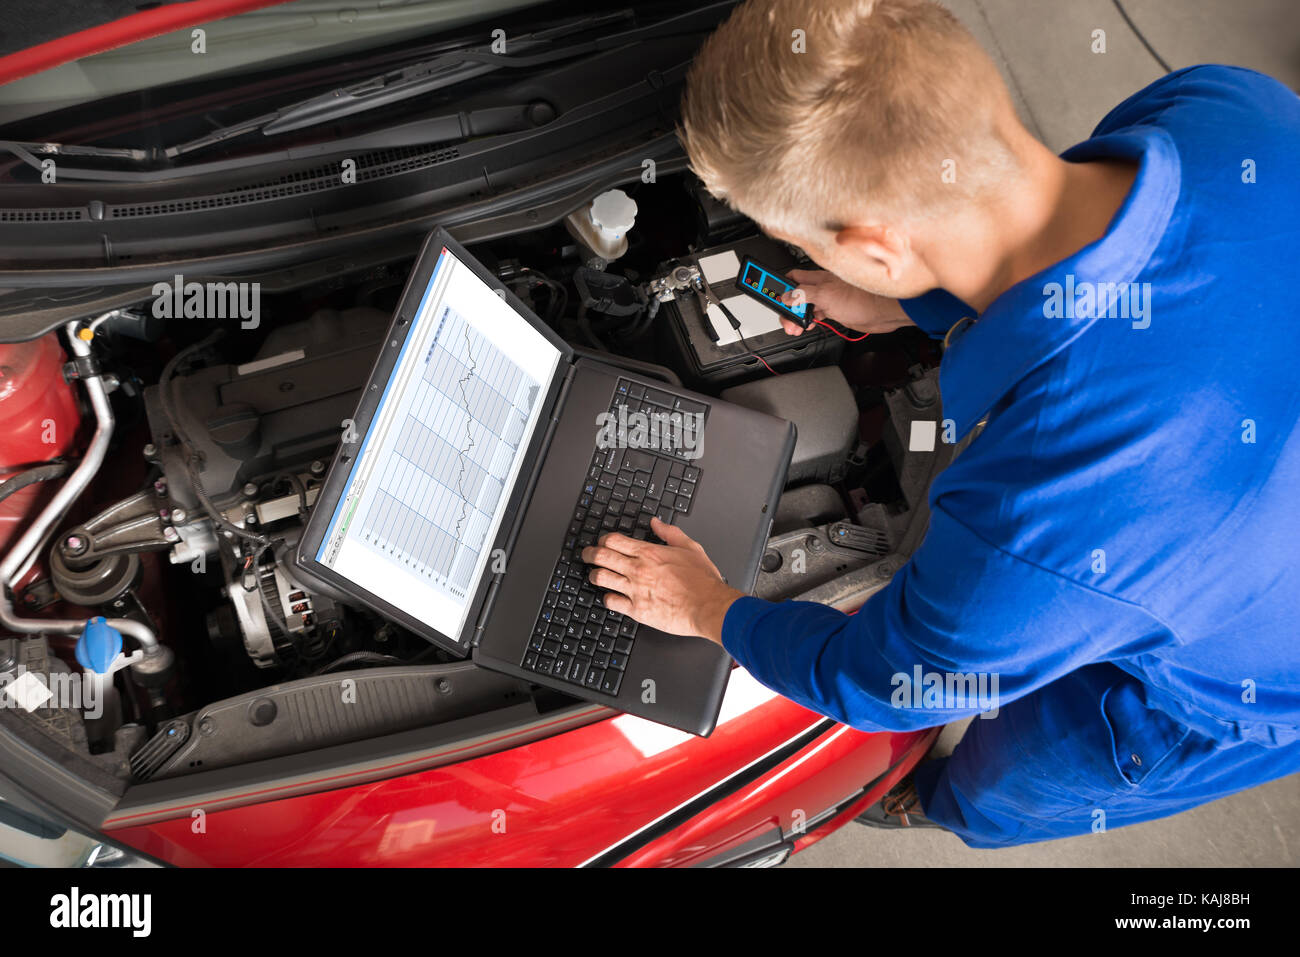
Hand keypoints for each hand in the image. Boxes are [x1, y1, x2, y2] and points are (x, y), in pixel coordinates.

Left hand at [580, 516, 743, 644]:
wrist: (708, 606)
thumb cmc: (702, 581)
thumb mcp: (690, 547)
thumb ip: (670, 533)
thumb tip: (656, 523)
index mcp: (649, 553)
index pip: (613, 540)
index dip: (603, 540)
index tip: (602, 542)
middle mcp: (638, 570)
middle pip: (600, 556)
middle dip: (588, 554)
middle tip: (586, 555)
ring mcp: (635, 590)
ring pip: (600, 578)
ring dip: (594, 575)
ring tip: (595, 575)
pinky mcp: (637, 610)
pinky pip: (610, 602)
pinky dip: (607, 598)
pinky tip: (611, 596)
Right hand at [779, 269, 913, 336]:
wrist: (882, 311)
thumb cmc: (862, 298)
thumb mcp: (825, 295)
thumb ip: (803, 294)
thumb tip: (786, 296)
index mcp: (817, 278)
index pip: (792, 277)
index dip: (780, 285)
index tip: (771, 295)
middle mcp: (821, 287)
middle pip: (796, 294)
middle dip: (787, 306)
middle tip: (784, 318)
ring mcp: (828, 299)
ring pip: (805, 306)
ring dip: (797, 317)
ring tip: (795, 326)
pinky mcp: (836, 310)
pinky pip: (816, 315)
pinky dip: (809, 321)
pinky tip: (810, 325)